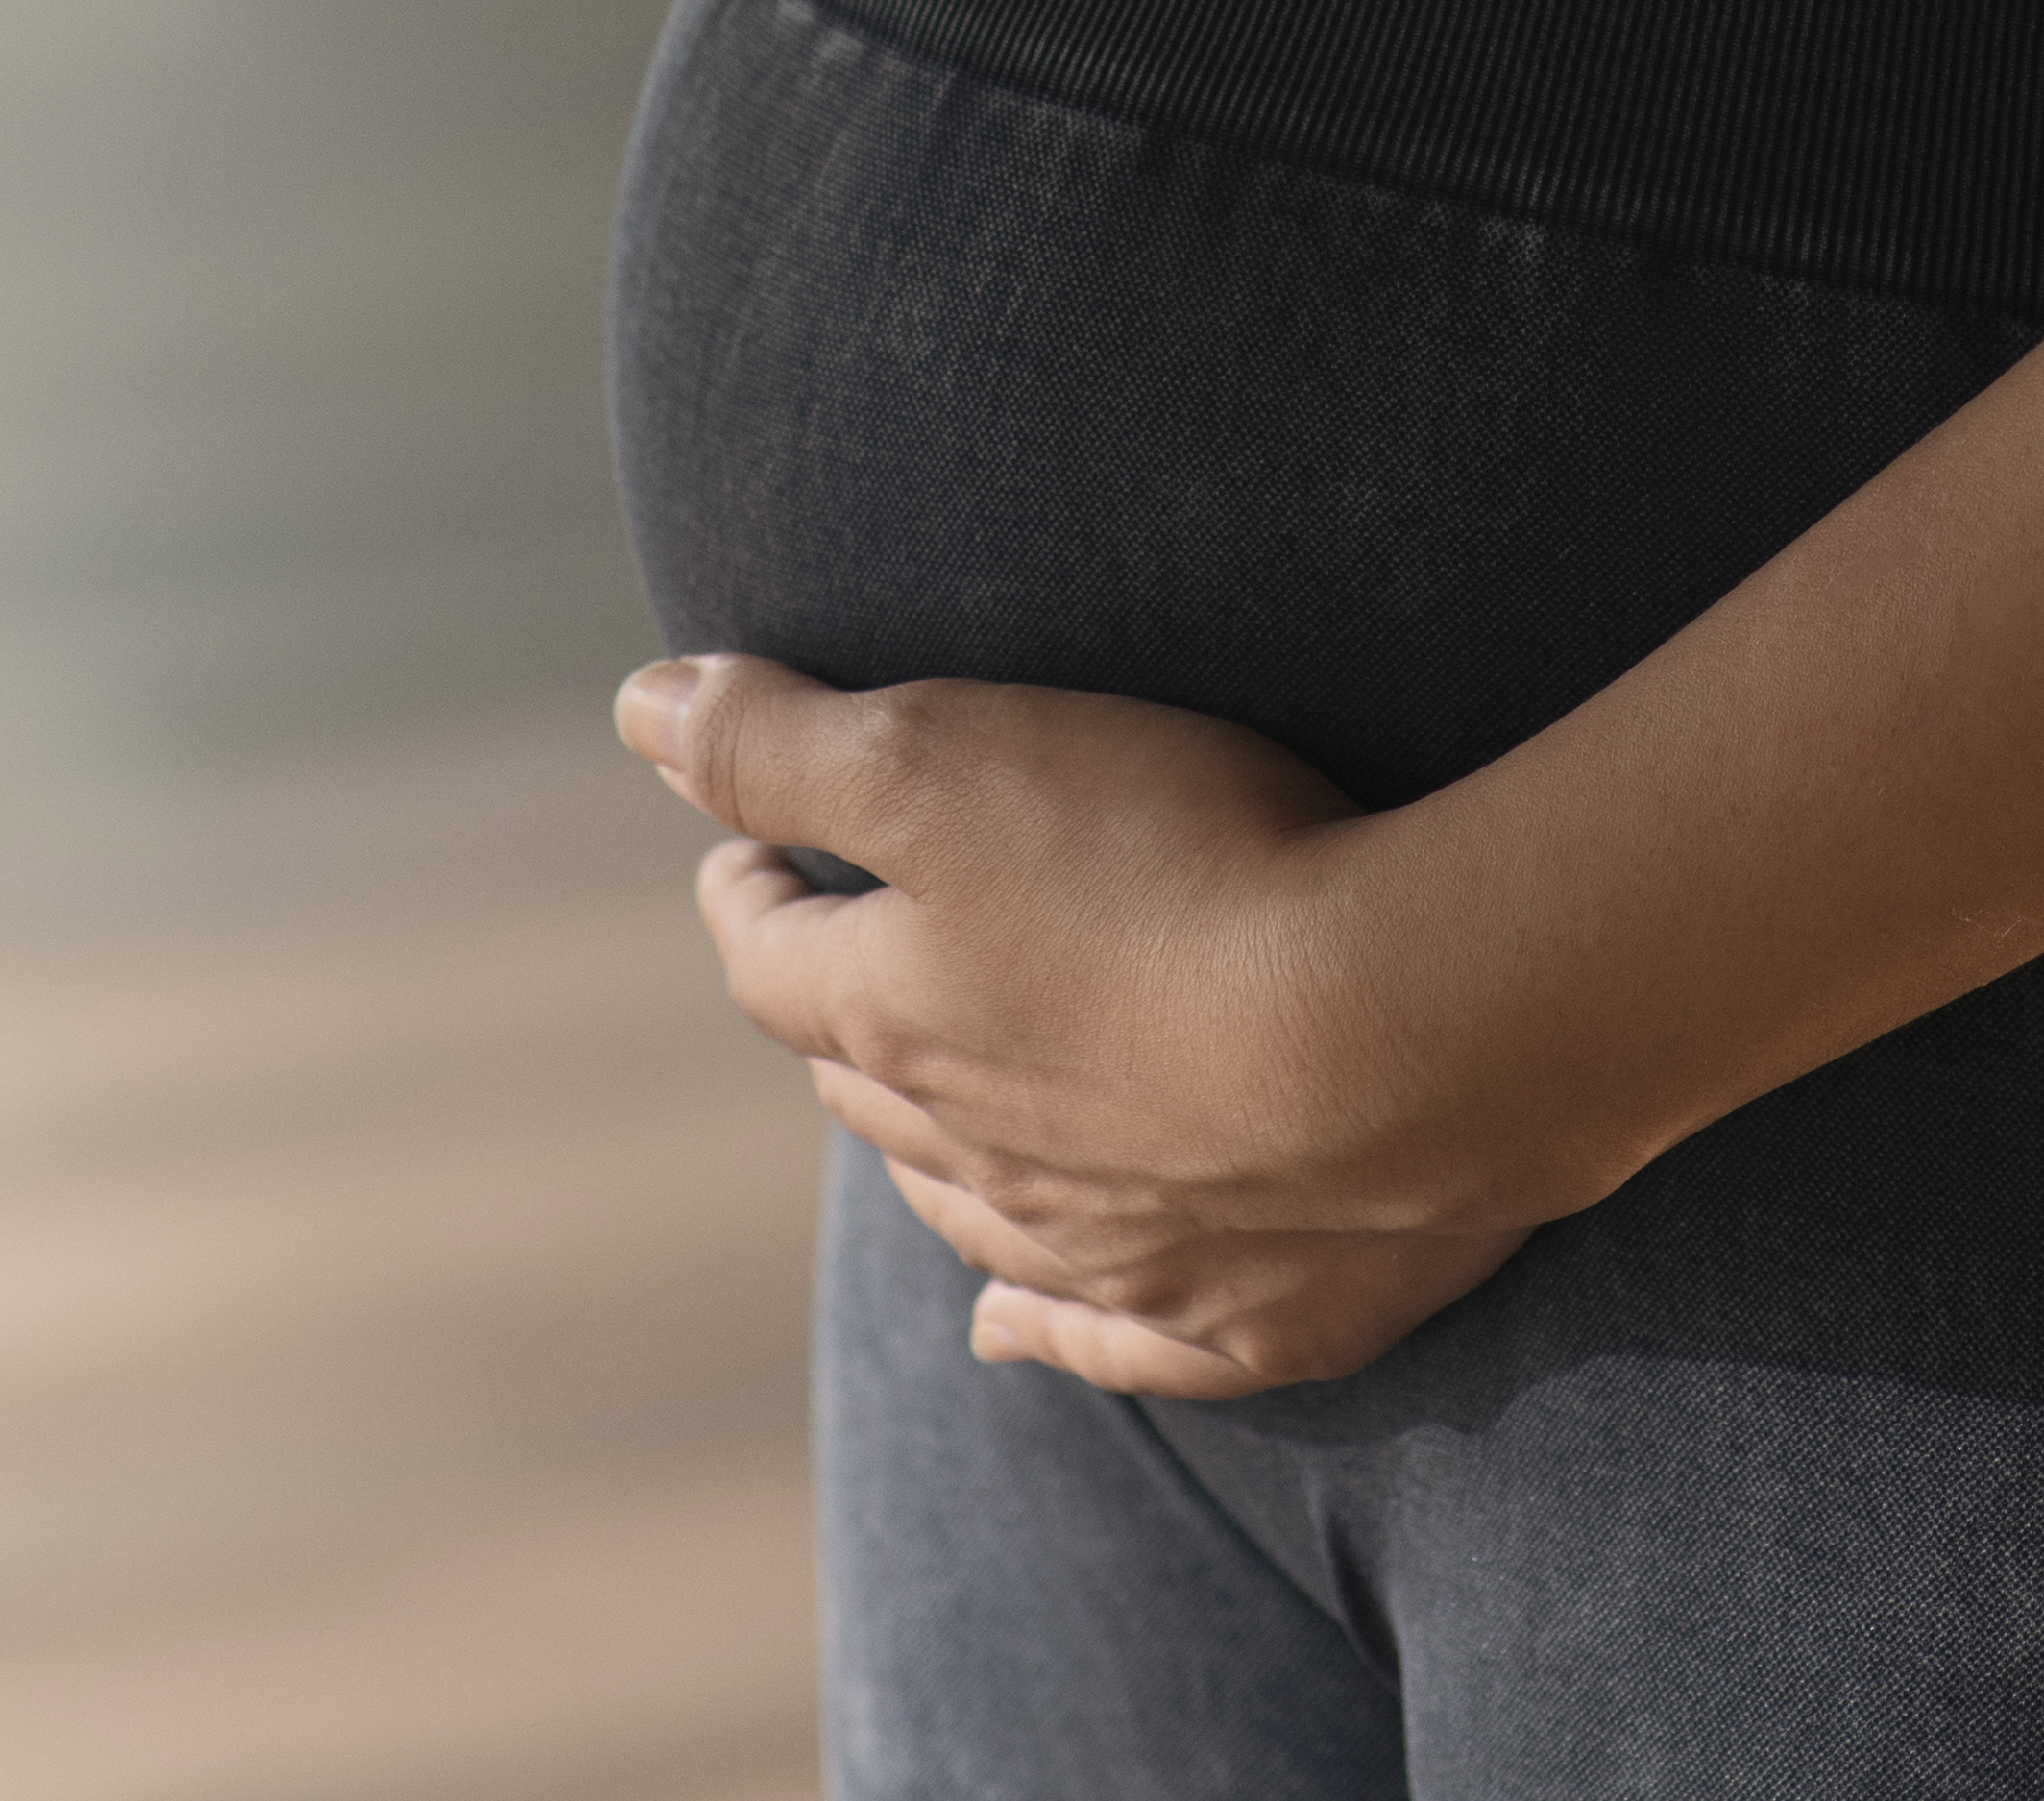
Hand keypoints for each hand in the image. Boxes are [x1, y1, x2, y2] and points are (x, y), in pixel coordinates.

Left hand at [619, 647, 1542, 1395]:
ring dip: (925, 1155)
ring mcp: (1105, 1249)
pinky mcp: (1236, 1314)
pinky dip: (1041, 1326)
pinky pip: (1101, 1338)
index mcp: (899, 1022)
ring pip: (967, 1208)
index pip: (772, 959)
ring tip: (911, 1109)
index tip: (744, 849)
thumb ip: (785, 742)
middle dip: (836, 1012)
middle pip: (867, 1085)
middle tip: (840, 951)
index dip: (749, 888)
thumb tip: (638, 705)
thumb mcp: (947, 756)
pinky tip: (1002, 1325)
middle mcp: (979, 1155)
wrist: (1405, 1039)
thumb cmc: (1172, 865)